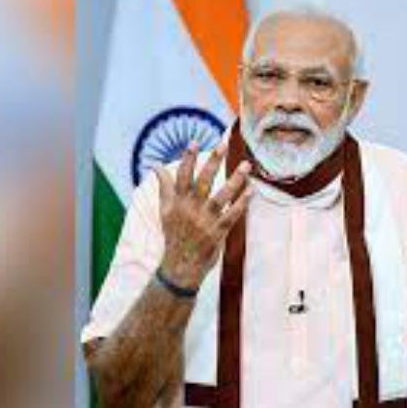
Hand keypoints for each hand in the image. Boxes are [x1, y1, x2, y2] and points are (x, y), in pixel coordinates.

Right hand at [153, 141, 252, 289]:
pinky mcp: (217, 232)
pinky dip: (242, 203)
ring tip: (245, 165)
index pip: (182, 176)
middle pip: (203, 181)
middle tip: (222, 144)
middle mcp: (190, 209)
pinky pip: (232, 215)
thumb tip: (155, 166)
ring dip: (235, 180)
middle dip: (212, 162)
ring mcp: (205, 221)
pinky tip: (251, 191)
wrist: (179, 266)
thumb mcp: (165, 210)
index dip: (188, 159)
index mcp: (177, 202)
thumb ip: (164, 187)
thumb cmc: (173, 235)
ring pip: (221, 196)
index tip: (195, 142)